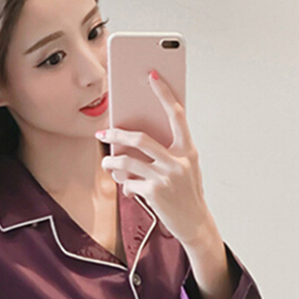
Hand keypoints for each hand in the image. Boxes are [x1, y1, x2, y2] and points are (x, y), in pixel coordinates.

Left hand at [97, 70, 215, 247]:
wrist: (195, 224)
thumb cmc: (187, 193)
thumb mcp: (185, 168)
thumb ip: (168, 152)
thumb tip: (136, 138)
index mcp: (189, 150)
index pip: (177, 115)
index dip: (164, 93)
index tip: (152, 75)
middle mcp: (179, 162)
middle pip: (141, 138)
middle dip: (117, 133)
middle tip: (103, 132)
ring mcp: (166, 178)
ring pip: (128, 161)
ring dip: (112, 161)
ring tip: (107, 161)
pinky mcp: (155, 194)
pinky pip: (130, 183)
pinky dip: (125, 184)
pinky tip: (127, 187)